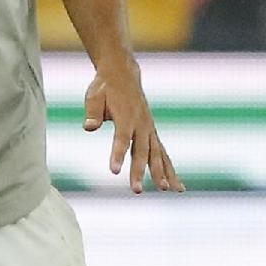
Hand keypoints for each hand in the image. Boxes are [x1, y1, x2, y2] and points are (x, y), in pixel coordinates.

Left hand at [83, 65, 183, 193]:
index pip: (122, 138)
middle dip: (140, 172)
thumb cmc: (105, 88)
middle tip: (136, 191)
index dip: (118, 154)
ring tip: (167, 190)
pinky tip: (177, 187)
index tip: (114, 171)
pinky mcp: (152, 134)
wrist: (122, 74)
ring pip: (158, 154)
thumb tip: (88, 127)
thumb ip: (93, 112)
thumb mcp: (94, 96)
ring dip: (163, 173)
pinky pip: (163, 154)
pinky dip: (170, 170)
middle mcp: (141, 124)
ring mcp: (149, 129)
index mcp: (126, 116)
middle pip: (142, 151)